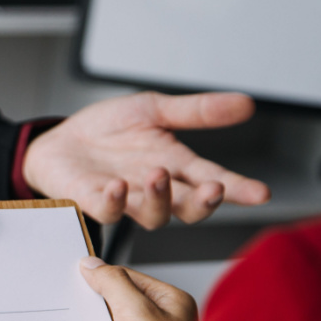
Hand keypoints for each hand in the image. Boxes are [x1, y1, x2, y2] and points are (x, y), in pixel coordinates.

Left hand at [24, 92, 270, 227]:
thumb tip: (246, 104)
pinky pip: (109, 211)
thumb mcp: (153, 110)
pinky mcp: (94, 202)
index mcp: (176, 165)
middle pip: (189, 208)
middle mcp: (156, 189)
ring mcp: (126, 200)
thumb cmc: (108, 130)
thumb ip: (196, 111)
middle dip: (203, 202)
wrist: (60, 140)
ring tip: (158, 173)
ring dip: (160, 198)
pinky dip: (115, 201)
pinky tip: (118, 185)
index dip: (238, 189)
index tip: (260, 192)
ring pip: (154, 215)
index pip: (213, 180)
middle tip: (214, 189)